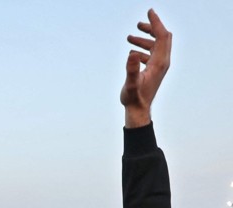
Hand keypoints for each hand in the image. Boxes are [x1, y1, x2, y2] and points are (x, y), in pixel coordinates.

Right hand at [121, 9, 170, 127]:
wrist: (138, 111)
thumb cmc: (134, 99)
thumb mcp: (131, 84)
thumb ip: (131, 69)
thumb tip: (132, 53)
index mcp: (159, 62)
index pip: (162, 36)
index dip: (156, 23)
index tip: (150, 12)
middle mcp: (162, 62)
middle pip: (162, 38)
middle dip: (152, 28)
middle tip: (139, 23)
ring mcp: (159, 66)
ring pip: (156, 46)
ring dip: (145, 39)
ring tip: (130, 37)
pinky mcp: (154, 70)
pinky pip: (151, 54)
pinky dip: (143, 49)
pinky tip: (132, 52)